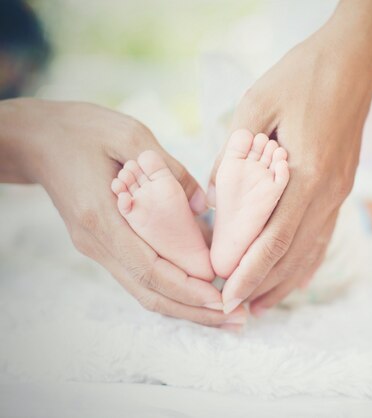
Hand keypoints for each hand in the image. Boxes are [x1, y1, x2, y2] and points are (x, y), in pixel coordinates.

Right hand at [0, 98, 246, 327]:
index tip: (223, 300)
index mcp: (101, 218)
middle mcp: (97, 243)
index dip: (188, 289)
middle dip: (194, 311)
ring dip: (185, 306)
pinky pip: (140, 275)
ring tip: (224, 314)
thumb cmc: (82, 130)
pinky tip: (198, 291)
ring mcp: (97, 247)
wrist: (37, 139)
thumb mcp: (131, 136)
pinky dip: (171, 288)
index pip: (150, 269)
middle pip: (149, 292)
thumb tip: (202, 208)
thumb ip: (169, 172)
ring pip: (144, 290)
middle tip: (236, 321)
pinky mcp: (103, 245)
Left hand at [208, 0, 371, 313]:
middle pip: (293, 253)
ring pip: (312, 251)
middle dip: (260, 285)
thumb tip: (216, 197)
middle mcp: (329, 191)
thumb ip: (235, 155)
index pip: (273, 238)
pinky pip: (324, 235)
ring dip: (284, 281)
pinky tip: (290, 275)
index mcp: (307, 171)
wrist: (354, 60)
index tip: (223, 292)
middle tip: (231, 308)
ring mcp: (341, 191)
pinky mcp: (344, 187)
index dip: (247, 270)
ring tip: (259, 305)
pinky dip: (305, 261)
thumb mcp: (256, 105)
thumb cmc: (303, 75)